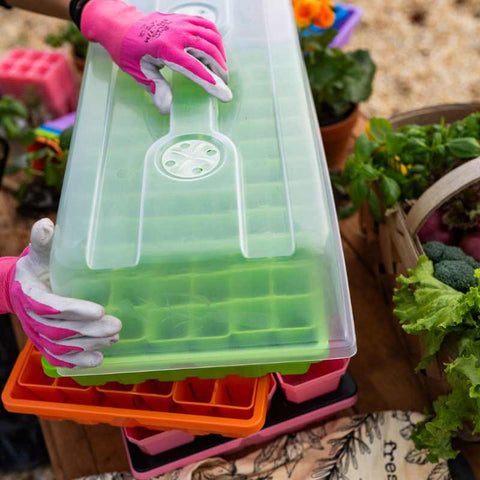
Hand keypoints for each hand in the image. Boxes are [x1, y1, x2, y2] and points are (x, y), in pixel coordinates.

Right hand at [4, 219, 120, 367]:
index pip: (53, 306)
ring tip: (114, 338)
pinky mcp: (45, 343)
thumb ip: (42, 242)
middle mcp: (33, 318)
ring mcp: (38, 334)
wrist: (20, 288)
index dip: (75, 310)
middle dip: (90, 330)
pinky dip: (78, 362)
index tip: (100, 310)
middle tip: (116, 326)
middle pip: (62, 330)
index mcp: (31, 295)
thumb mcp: (38, 254)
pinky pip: (59, 357)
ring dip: (89, 345)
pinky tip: (99, 361)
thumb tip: (46, 224)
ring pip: (63, 346)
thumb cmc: (36, 268)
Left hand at [80, 0, 232, 113]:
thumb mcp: (139, 73)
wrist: (121, 26)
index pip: (195, 68)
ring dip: (220, 56)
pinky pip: (207, 26)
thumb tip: (167, 108)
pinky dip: (215, 39)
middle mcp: (177, 33)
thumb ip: (156, 88)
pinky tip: (216, 52)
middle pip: (208, 52)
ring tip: (221, 70)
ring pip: (212, 38)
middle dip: (220, 71)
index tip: (225, 95)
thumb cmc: (129, 52)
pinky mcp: (184, 18)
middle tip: (223, 85)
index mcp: (166, 48)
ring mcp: (182, 23)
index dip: (212, 83)